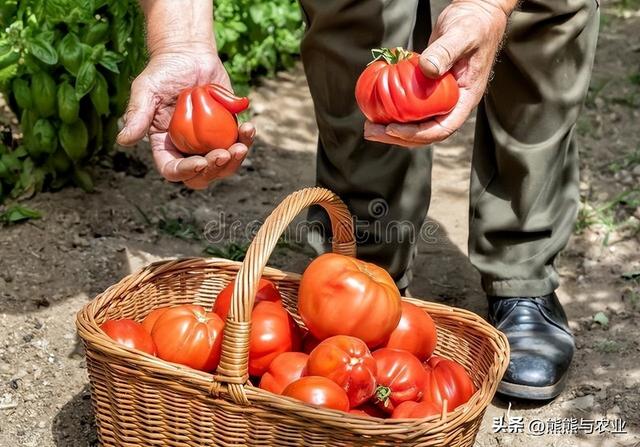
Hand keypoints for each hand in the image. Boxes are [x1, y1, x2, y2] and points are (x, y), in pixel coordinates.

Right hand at [116, 46, 254, 188]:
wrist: (189, 55)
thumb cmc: (164, 71)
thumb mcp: (146, 90)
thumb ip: (137, 115)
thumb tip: (123, 140)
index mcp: (165, 145)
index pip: (173, 170)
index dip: (186, 172)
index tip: (200, 162)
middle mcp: (187, 149)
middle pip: (201, 176)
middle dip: (214, 171)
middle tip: (224, 154)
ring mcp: (209, 142)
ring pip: (224, 165)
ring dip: (235, 161)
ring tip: (241, 145)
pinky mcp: (228, 130)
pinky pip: (239, 142)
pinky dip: (246, 139)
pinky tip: (249, 128)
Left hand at [364, 0, 509, 146]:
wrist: (474, 16)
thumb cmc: (474, 24)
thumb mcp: (462, 35)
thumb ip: (446, 52)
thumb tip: (427, 69)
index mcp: (465, 99)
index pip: (443, 128)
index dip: (417, 134)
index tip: (393, 128)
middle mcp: (452, 104)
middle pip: (426, 133)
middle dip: (398, 137)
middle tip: (371, 132)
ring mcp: (440, 99)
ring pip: (416, 124)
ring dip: (392, 130)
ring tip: (369, 127)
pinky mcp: (428, 91)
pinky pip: (411, 108)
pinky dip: (393, 111)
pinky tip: (375, 109)